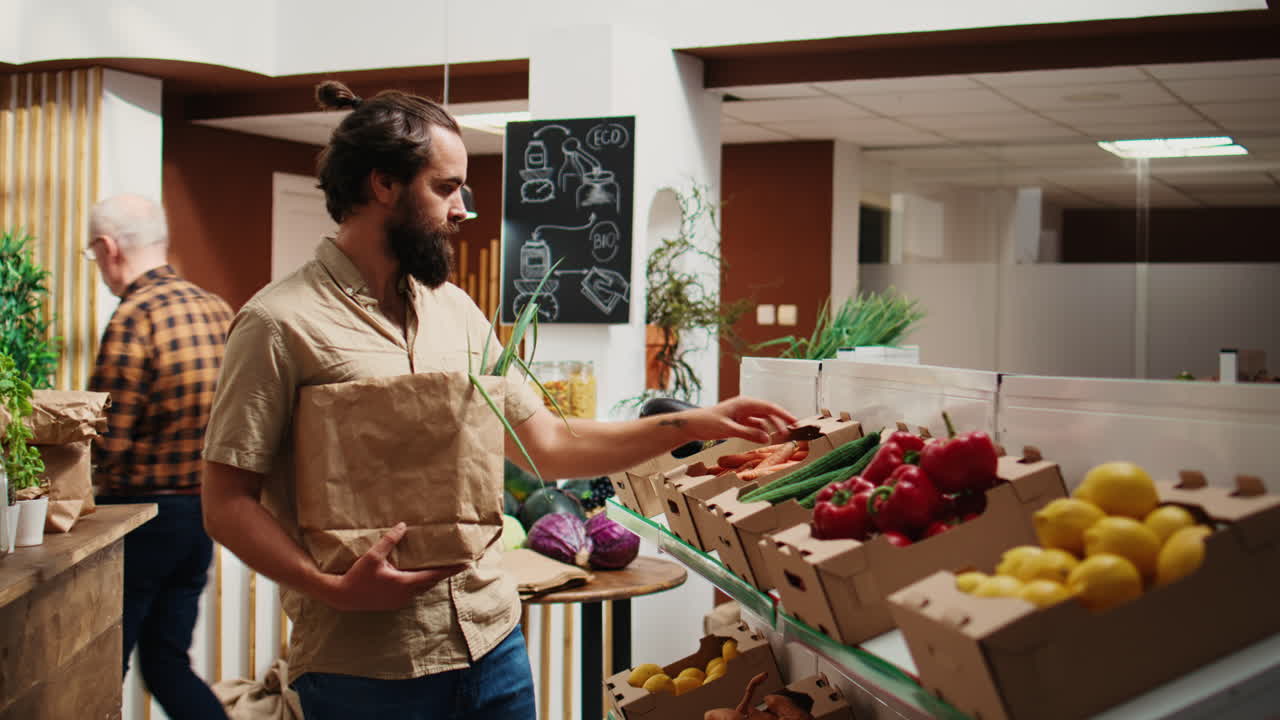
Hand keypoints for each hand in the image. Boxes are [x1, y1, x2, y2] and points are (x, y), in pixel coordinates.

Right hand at [322, 523, 465, 611]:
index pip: (434, 576)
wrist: (342, 596)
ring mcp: (399, 601)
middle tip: (457, 563)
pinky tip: (418, 575)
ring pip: (422, 589)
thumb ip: (389, 540)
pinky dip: (420, 583)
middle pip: (430, 583)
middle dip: (443, 573)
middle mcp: (406, 595)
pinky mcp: (393, 603)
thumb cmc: (357, 576)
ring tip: (441, 567)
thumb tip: (403, 525)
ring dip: (431, 578)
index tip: (465, 565)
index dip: (450, 570)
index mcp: (405, 583)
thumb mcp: (373, 556)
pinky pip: (413, 592)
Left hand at [674, 396, 796, 444]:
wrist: (692, 426)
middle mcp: (745, 407)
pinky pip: (755, 427)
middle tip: (791, 434)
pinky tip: (765, 440)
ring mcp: (743, 414)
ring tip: (781, 438)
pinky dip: (761, 433)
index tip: (795, 422)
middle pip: (769, 413)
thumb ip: (747, 433)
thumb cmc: (706, 423)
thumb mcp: (727, 429)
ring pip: (763, 420)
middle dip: (781, 422)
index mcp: (744, 403)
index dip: (784, 414)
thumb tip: (767, 438)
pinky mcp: (739, 422)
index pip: (769, 407)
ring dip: (772, 428)